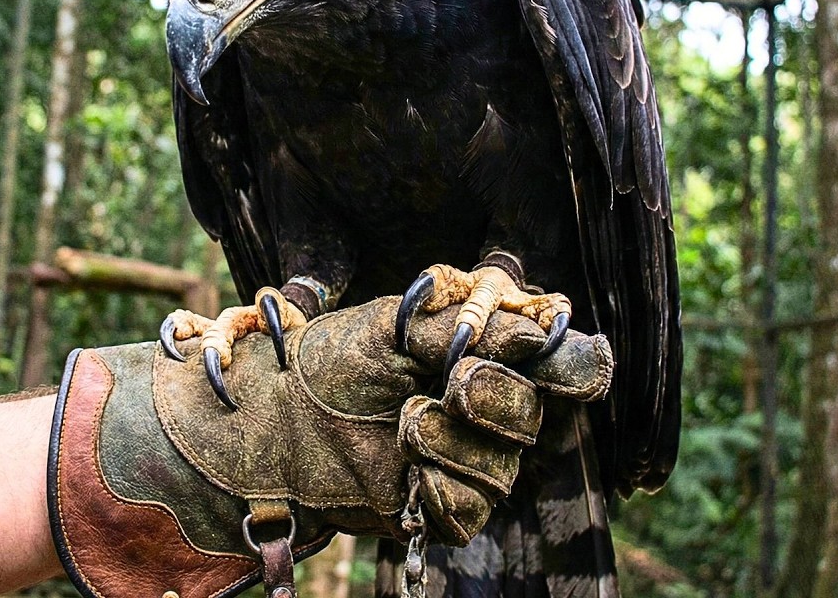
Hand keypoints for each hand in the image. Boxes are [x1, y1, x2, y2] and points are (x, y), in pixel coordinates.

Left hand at [48, 295, 612, 597]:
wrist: (267, 420)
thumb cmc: (325, 361)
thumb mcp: (395, 327)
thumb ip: (468, 327)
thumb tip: (541, 326)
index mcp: (482, 356)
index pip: (562, 364)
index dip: (570, 362)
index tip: (550, 350)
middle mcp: (483, 411)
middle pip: (539, 417)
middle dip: (500, 398)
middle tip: (456, 381)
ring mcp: (462, 462)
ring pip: (505, 469)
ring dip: (458, 443)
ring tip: (404, 422)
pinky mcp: (433, 507)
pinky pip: (469, 510)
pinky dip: (439, 488)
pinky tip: (404, 468)